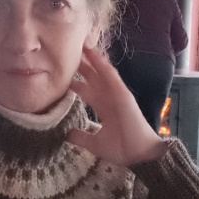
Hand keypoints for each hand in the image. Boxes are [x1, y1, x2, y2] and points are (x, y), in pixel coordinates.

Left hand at [67, 47, 166, 165]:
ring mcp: (117, 94)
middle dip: (80, 65)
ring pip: (101, 72)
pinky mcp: (123, 94)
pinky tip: (93, 52)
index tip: (59, 73)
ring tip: (80, 43)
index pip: (86, 90)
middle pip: (92, 77)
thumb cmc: (121, 150)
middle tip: (66, 50)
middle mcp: (109, 98)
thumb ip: (81, 136)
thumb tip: (66, 134)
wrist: (139, 156)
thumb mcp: (94, 143)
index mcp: (104, 108)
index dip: (74, 81)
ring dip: (92, 58)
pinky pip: (112, 76)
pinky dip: (102, 64)